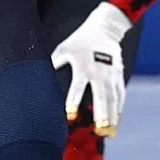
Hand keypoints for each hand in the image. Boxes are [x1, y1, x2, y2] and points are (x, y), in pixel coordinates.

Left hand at [51, 2, 131, 137]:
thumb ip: (54, 63)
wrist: (105, 29)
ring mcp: (111, 74)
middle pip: (101, 95)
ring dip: (112, 115)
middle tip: (99, 128)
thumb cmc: (80, 40)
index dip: (73, 101)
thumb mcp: (64, 48)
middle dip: (101, 112)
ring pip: (113, 98)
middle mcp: (99, 71)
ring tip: (110, 131)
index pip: (77, 86)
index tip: (70, 114)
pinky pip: (120, 94)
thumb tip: (39, 75)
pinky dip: (119, 108)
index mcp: (83, 65)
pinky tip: (117, 120)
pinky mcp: (119, 75)